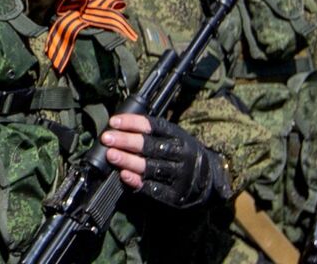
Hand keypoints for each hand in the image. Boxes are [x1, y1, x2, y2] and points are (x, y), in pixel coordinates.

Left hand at [100, 114, 230, 208]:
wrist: (209, 183)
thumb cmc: (182, 157)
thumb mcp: (175, 139)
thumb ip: (152, 134)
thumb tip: (119, 128)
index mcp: (180, 137)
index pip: (155, 126)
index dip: (133, 123)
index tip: (114, 121)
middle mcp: (181, 155)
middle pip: (151, 146)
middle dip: (127, 141)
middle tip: (107, 138)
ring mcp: (179, 176)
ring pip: (151, 166)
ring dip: (129, 160)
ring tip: (111, 155)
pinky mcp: (176, 195)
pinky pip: (154, 189)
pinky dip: (138, 182)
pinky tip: (124, 176)